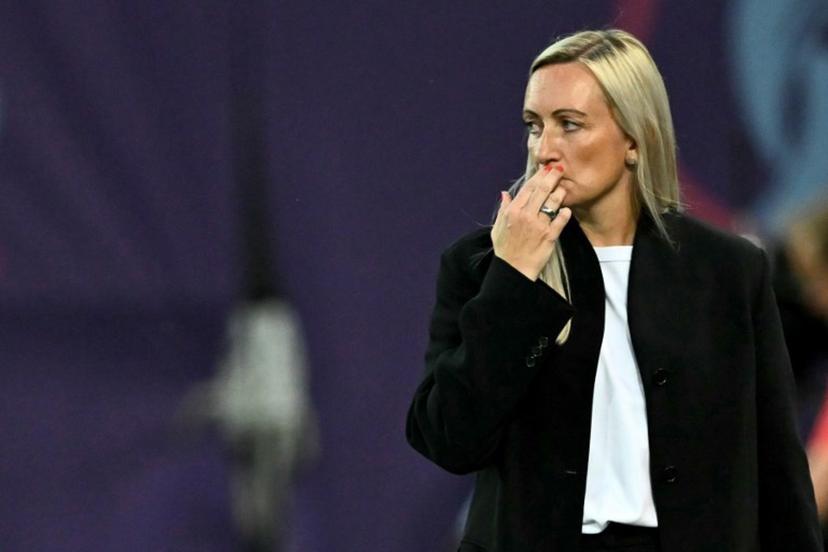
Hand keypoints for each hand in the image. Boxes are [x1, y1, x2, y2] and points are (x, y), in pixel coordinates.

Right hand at [491, 164, 571, 280]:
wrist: (513, 270)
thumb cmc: (505, 250)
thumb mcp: (497, 227)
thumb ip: (503, 209)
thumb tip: (505, 194)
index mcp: (513, 211)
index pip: (528, 187)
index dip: (538, 175)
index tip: (545, 168)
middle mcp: (526, 215)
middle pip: (542, 190)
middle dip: (552, 176)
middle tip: (559, 169)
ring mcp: (539, 225)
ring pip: (553, 202)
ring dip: (560, 192)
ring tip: (564, 188)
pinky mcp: (550, 236)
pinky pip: (561, 220)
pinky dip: (565, 213)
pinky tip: (567, 210)